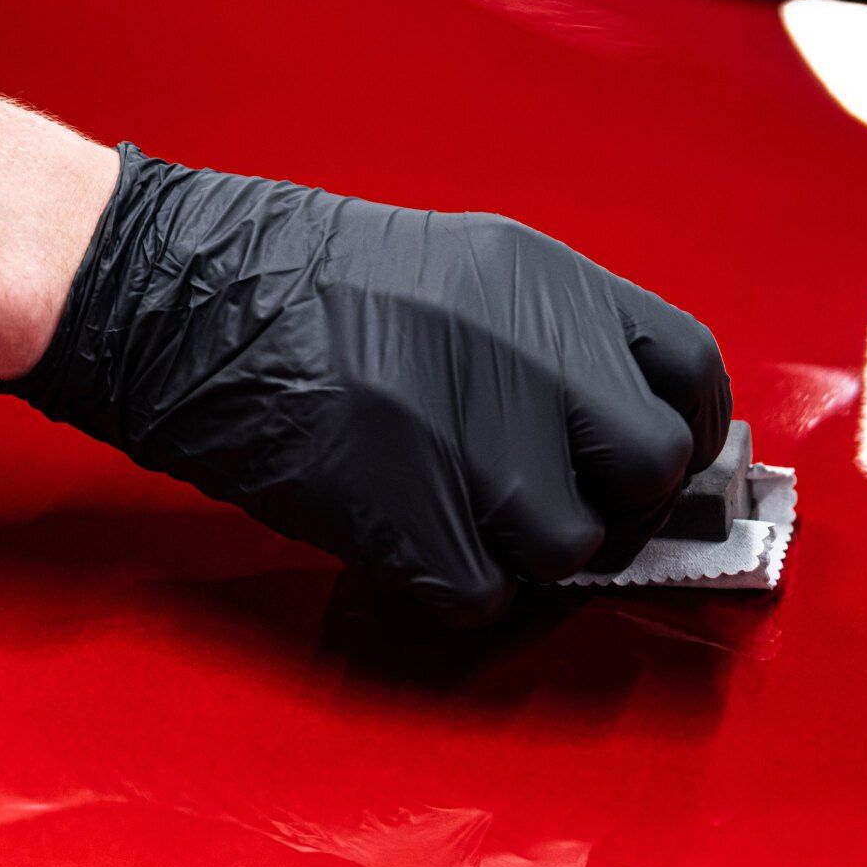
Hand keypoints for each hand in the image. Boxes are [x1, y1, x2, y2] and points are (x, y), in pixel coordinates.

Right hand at [1, 144, 731, 626]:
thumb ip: (549, 339)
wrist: (176, 290)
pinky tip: (407, 546)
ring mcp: (471, 431)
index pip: (689, 370)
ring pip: (570, 544)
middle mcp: (528, 349)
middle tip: (556, 504)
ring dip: (527, 554)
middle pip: (650, 466)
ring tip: (460, 519)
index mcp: (546, 279)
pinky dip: (453, 591)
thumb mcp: (457, 272)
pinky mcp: (407, 509)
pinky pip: (481, 594)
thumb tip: (613, 432)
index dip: (684, 433)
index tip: (654, 466)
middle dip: (616, 503)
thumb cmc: (297, 281)